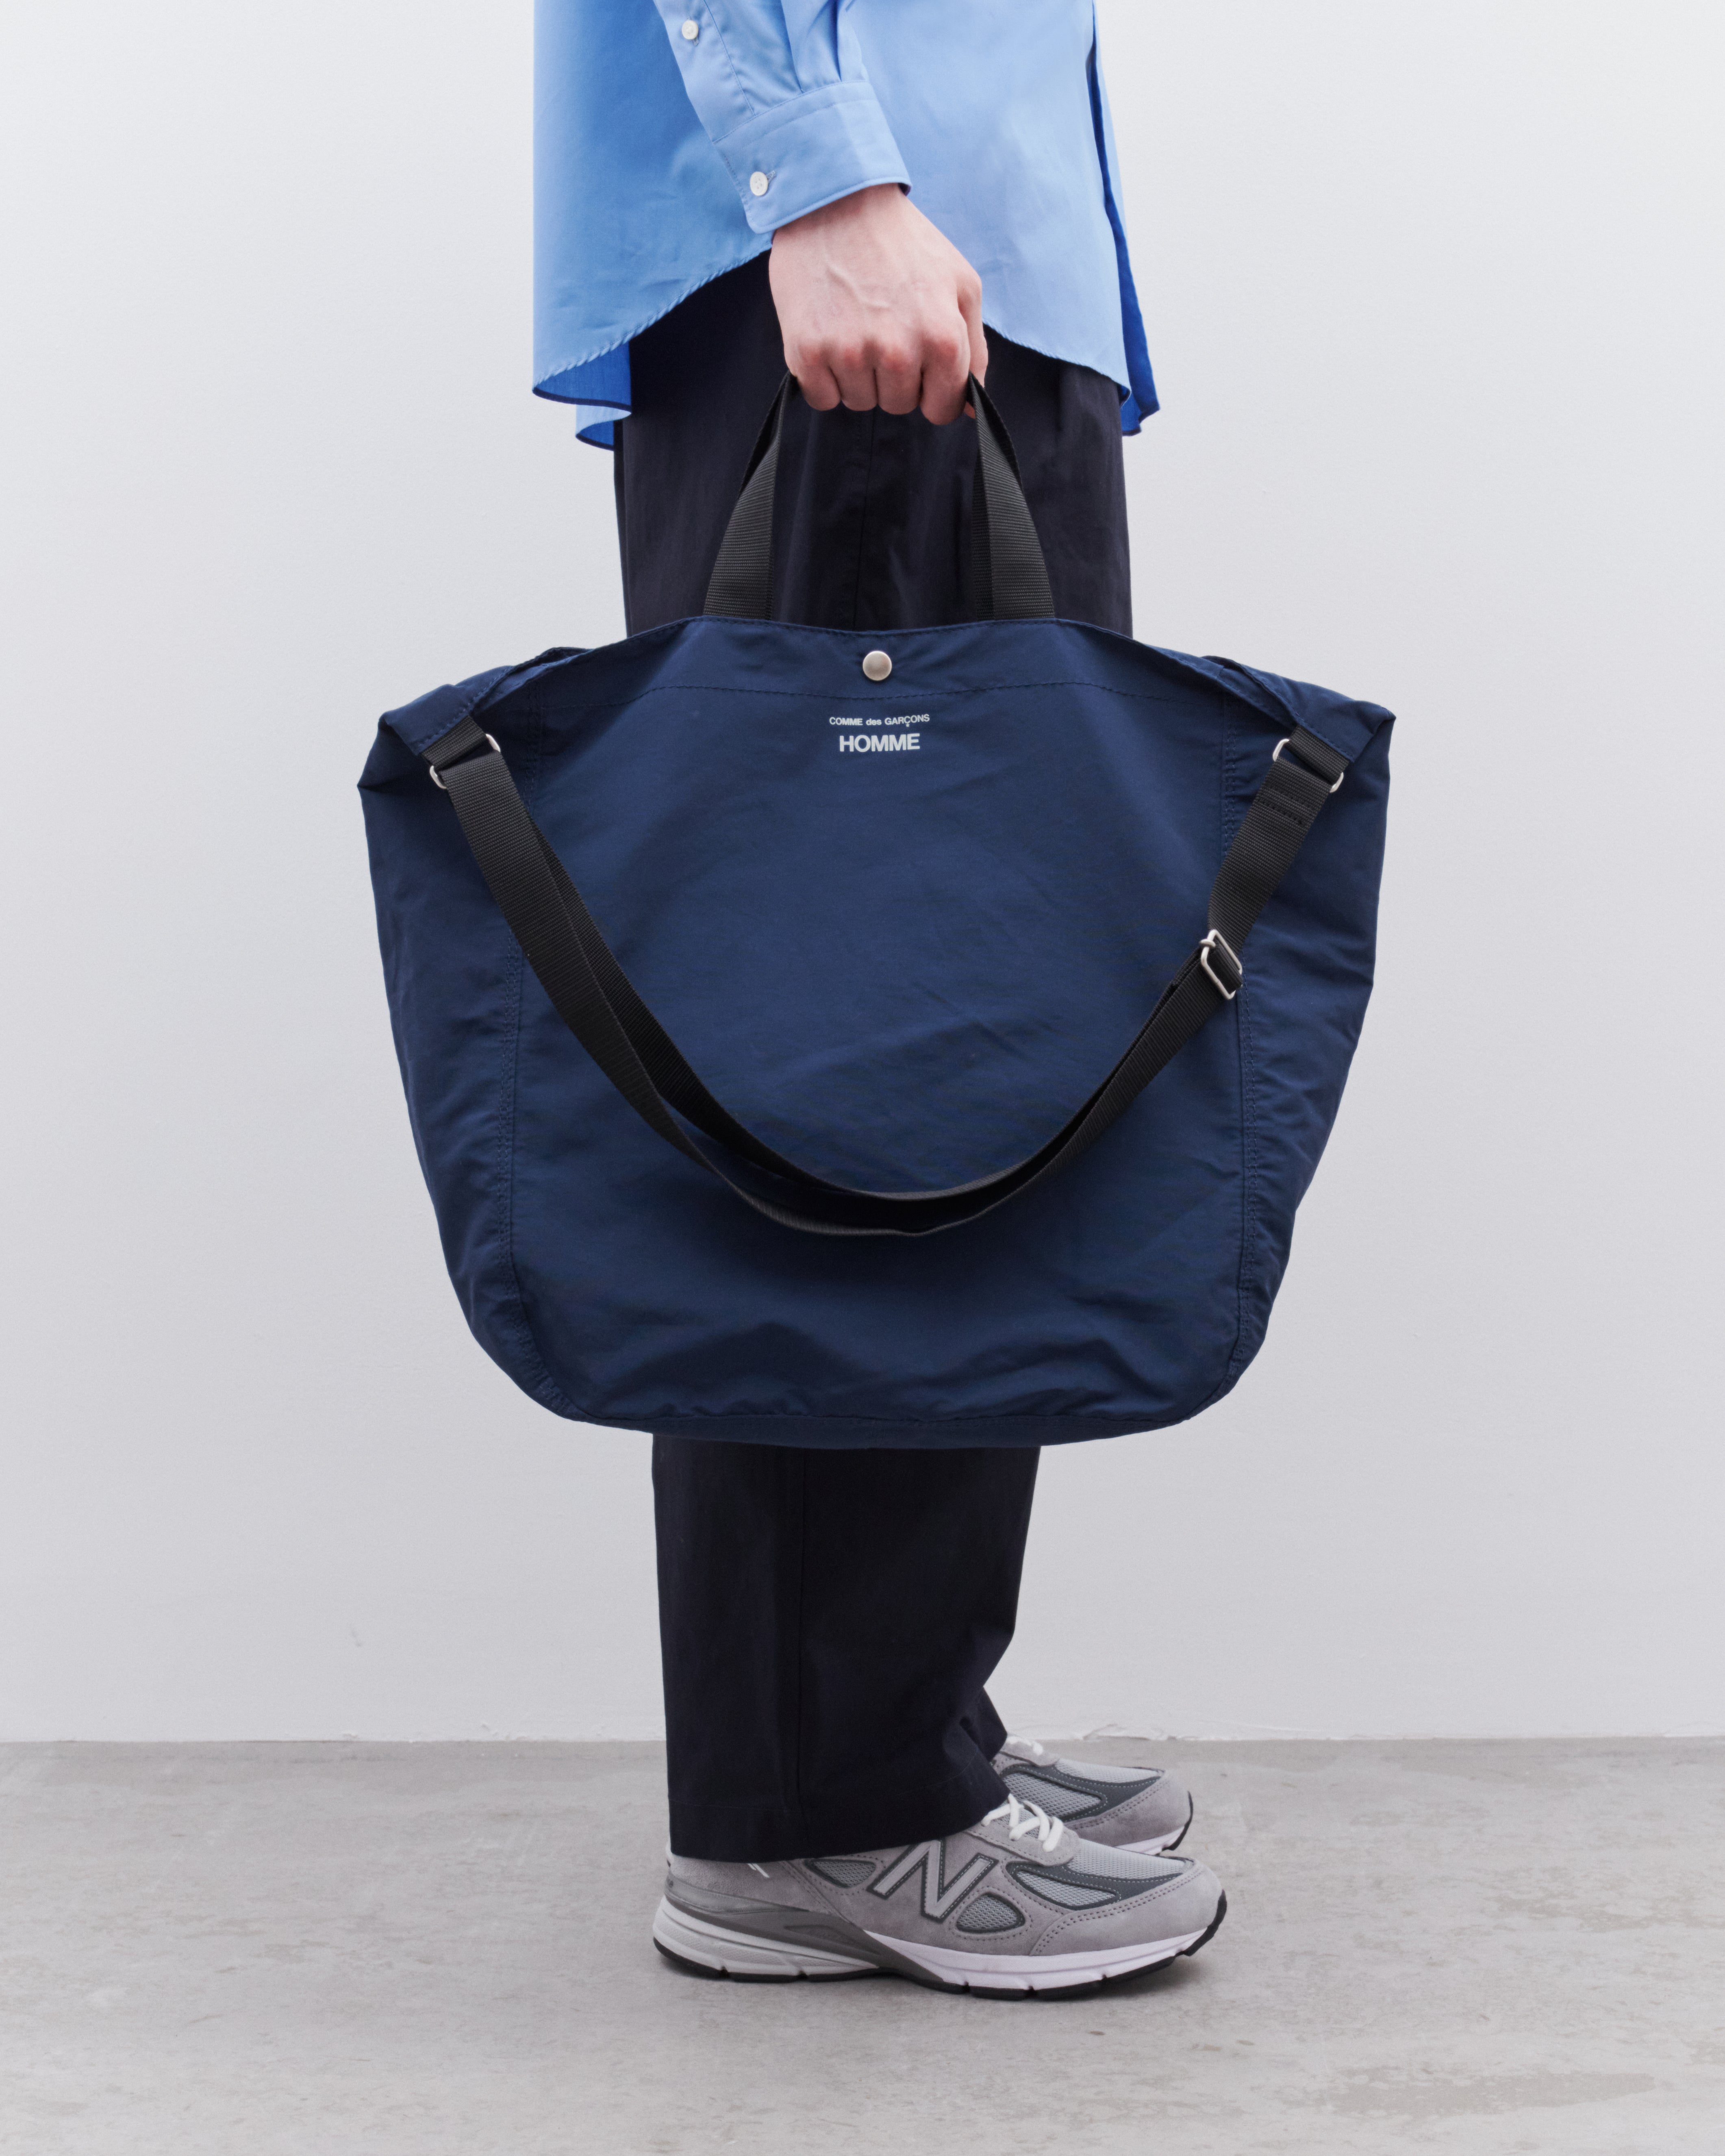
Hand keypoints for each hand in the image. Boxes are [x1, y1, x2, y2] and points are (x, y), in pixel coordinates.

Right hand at [768, 184, 986, 425]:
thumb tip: (971, 409)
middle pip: (899, 406)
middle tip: (882, 325)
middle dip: (894, 377)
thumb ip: (974, 350)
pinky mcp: (807, 352)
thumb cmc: (902, 241)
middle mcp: (897, 352)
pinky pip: (823, 398)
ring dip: (858, 375)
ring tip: (855, 322)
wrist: (837, 200)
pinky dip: (824, 375)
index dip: (932, 388)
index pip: (943, 409)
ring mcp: (850, 354)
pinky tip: (830, 332)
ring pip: (860, 402)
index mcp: (942, 338)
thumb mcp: (960, 283)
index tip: (919, 359)